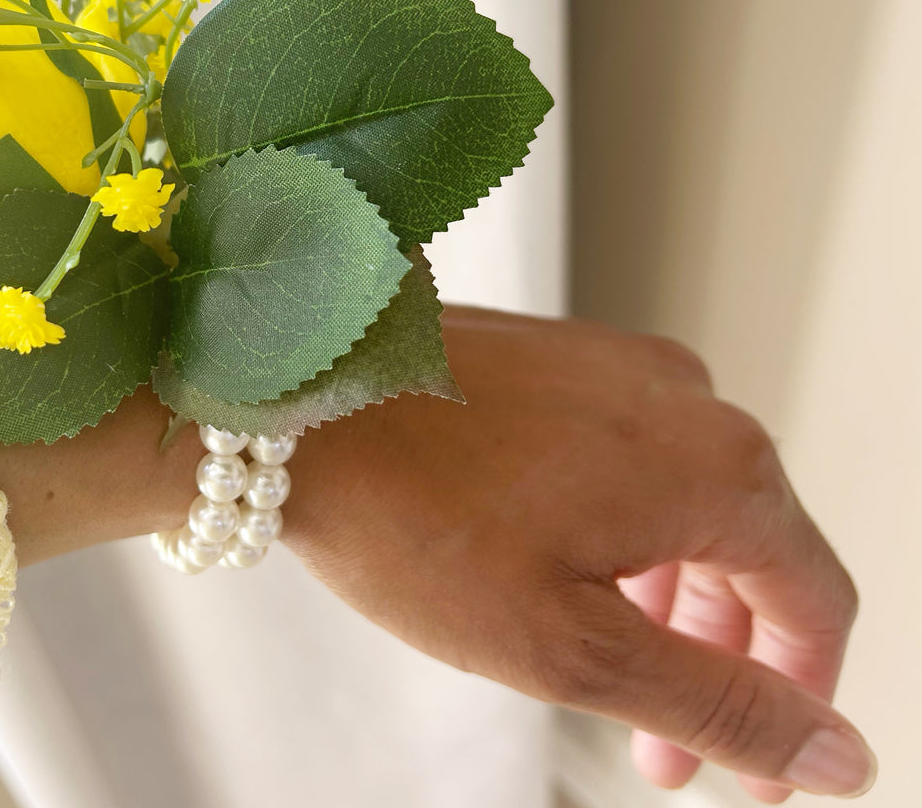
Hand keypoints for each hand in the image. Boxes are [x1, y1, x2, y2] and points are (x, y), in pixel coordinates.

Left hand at [281, 305, 872, 800]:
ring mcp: (616, 367)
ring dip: (660, 605)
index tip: (762, 771)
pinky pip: (622, 462)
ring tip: (601, 672)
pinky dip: (614, 536)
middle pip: (750, 552)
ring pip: (681, 506)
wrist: (292, 390)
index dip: (798, 698)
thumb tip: (834, 751)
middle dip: (715, 663)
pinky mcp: (557, 359)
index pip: (813, 601)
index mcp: (717, 466)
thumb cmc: (407, 512)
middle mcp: (683, 397)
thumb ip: (718, 704)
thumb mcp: (572, 646)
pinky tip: (558, 578)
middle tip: (666, 753)